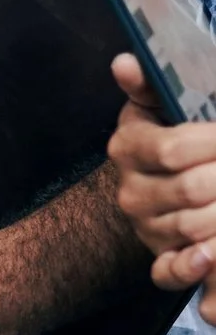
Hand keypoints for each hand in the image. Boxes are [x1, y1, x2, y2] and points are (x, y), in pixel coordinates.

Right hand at [109, 54, 215, 317]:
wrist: (165, 184)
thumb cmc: (172, 138)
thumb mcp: (159, 106)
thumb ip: (150, 85)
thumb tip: (126, 62)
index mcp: (127, 147)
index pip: (172, 149)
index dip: (211, 144)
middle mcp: (130, 191)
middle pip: (189, 190)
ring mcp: (145, 228)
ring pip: (191, 228)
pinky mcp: (160, 258)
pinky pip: (168, 271)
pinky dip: (191, 266)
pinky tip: (209, 254)